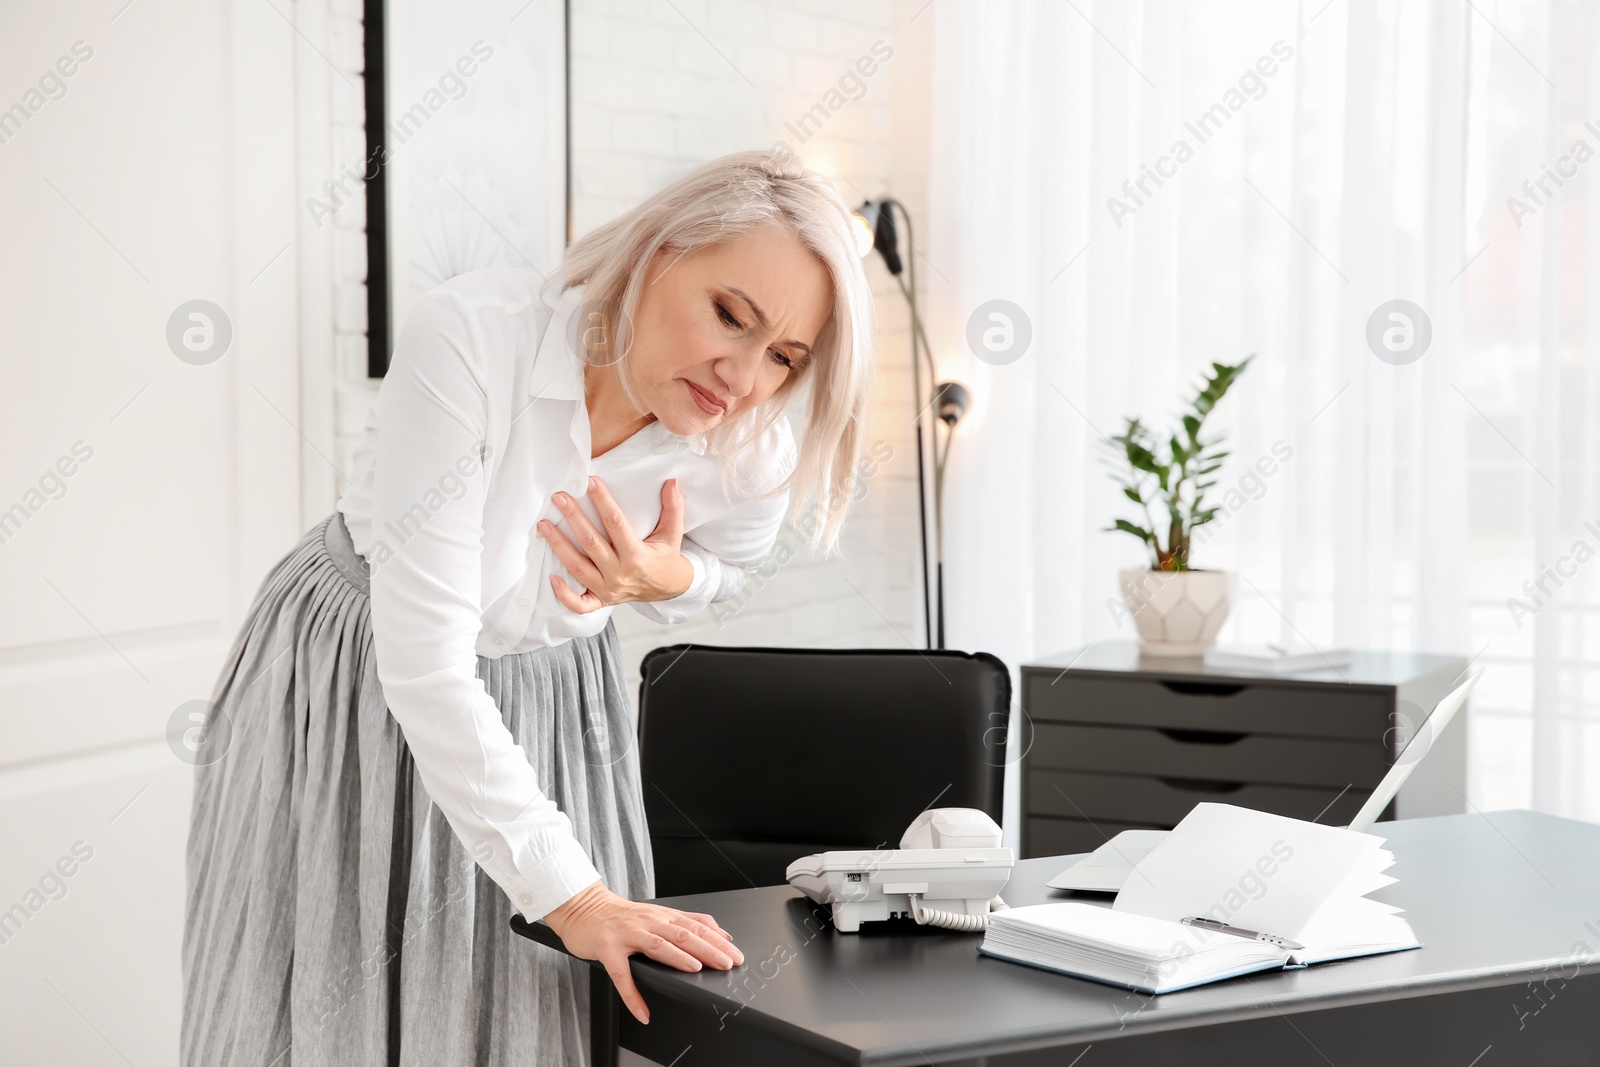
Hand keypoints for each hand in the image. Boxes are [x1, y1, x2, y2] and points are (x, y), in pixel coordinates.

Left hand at [539, 477, 693, 611]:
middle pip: (591, 543)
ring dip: (559, 545)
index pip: (616, 524)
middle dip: (574, 517)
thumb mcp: (673, 533)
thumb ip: (673, 507)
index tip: (590, 483)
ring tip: (544, 525)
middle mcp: (620, 574)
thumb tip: (672, 482)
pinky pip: (579, 603)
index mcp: (637, 556)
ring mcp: (609, 590)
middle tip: (559, 497)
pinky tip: (551, 576)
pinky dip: (564, 594)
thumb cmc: (666, 557)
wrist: (669, 588)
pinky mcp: (602, 600)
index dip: (602, 501)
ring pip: (578, 568)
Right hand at [544, 880, 742, 1023]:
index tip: (736, 955)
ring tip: (695, 969)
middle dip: (707, 949)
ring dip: (678, 958)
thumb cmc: (620, 916)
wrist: (582, 908)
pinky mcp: (607, 948)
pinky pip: (621, 975)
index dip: (717, 940)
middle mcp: (648, 921)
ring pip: (657, 944)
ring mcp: (627, 934)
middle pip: (682, 934)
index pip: (696, 926)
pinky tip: (642, 1012)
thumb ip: (686, 921)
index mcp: (662, 916)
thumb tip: (721, 933)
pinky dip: (632, 996)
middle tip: (726, 963)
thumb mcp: (656, 913)